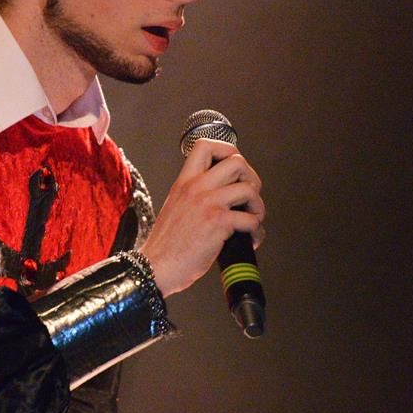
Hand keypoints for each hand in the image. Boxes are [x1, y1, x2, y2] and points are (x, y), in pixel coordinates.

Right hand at [137, 138, 264, 296]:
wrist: (154, 267)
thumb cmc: (165, 244)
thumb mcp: (175, 206)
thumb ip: (194, 196)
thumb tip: (224, 195)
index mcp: (184, 182)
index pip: (206, 145)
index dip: (228, 151)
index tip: (234, 170)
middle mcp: (196, 187)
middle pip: (237, 162)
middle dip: (252, 179)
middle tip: (249, 198)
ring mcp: (207, 204)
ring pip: (249, 189)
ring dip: (258, 207)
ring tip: (253, 220)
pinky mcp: (217, 223)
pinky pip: (251, 220)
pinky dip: (257, 232)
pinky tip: (250, 240)